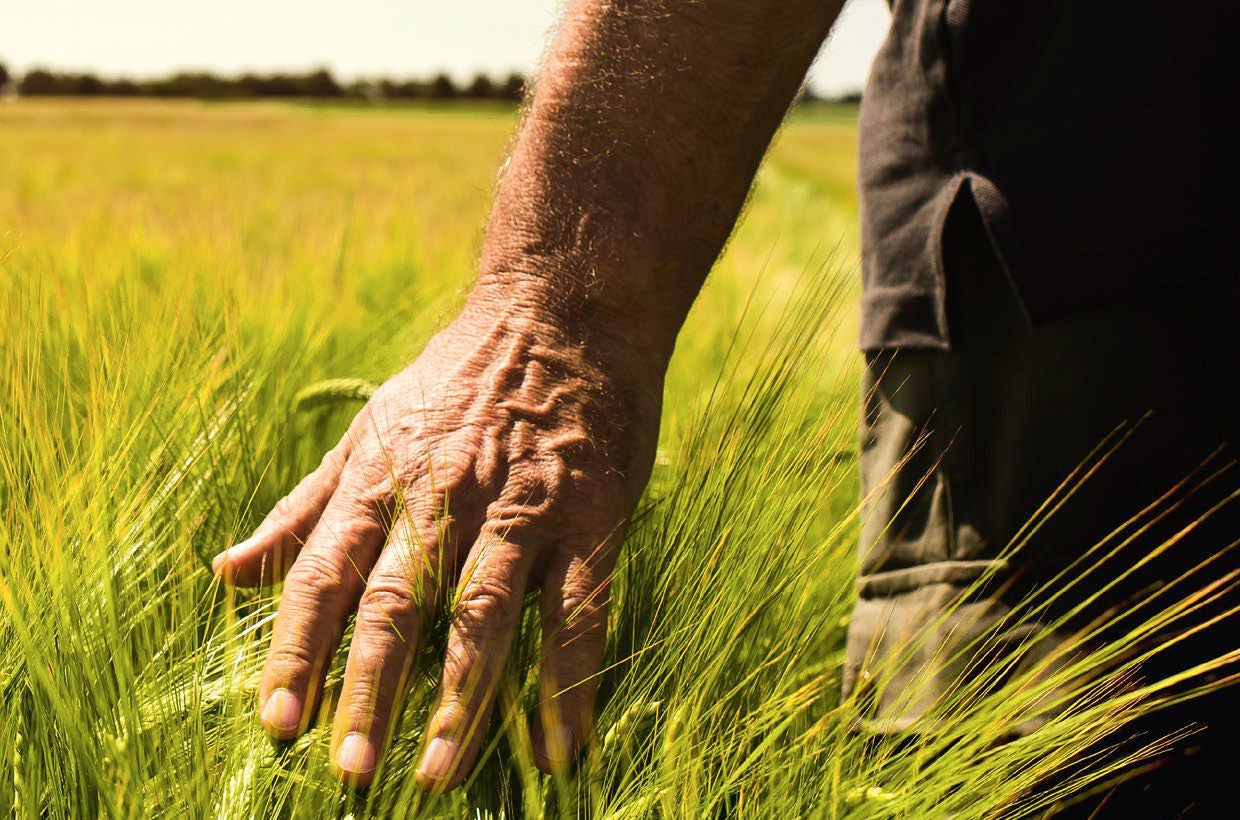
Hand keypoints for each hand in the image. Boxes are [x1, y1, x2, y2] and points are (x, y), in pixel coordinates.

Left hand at [212, 292, 662, 788]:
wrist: (562, 313)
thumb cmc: (458, 379)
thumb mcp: (369, 430)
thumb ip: (304, 506)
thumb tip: (227, 571)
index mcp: (382, 478)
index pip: (324, 574)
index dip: (297, 650)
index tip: (276, 725)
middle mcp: (445, 498)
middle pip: (398, 603)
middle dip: (370, 690)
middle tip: (350, 773)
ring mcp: (520, 509)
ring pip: (484, 614)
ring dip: (460, 698)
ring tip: (437, 773)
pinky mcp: (589, 517)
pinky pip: (577, 610)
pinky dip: (568, 679)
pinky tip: (560, 746)